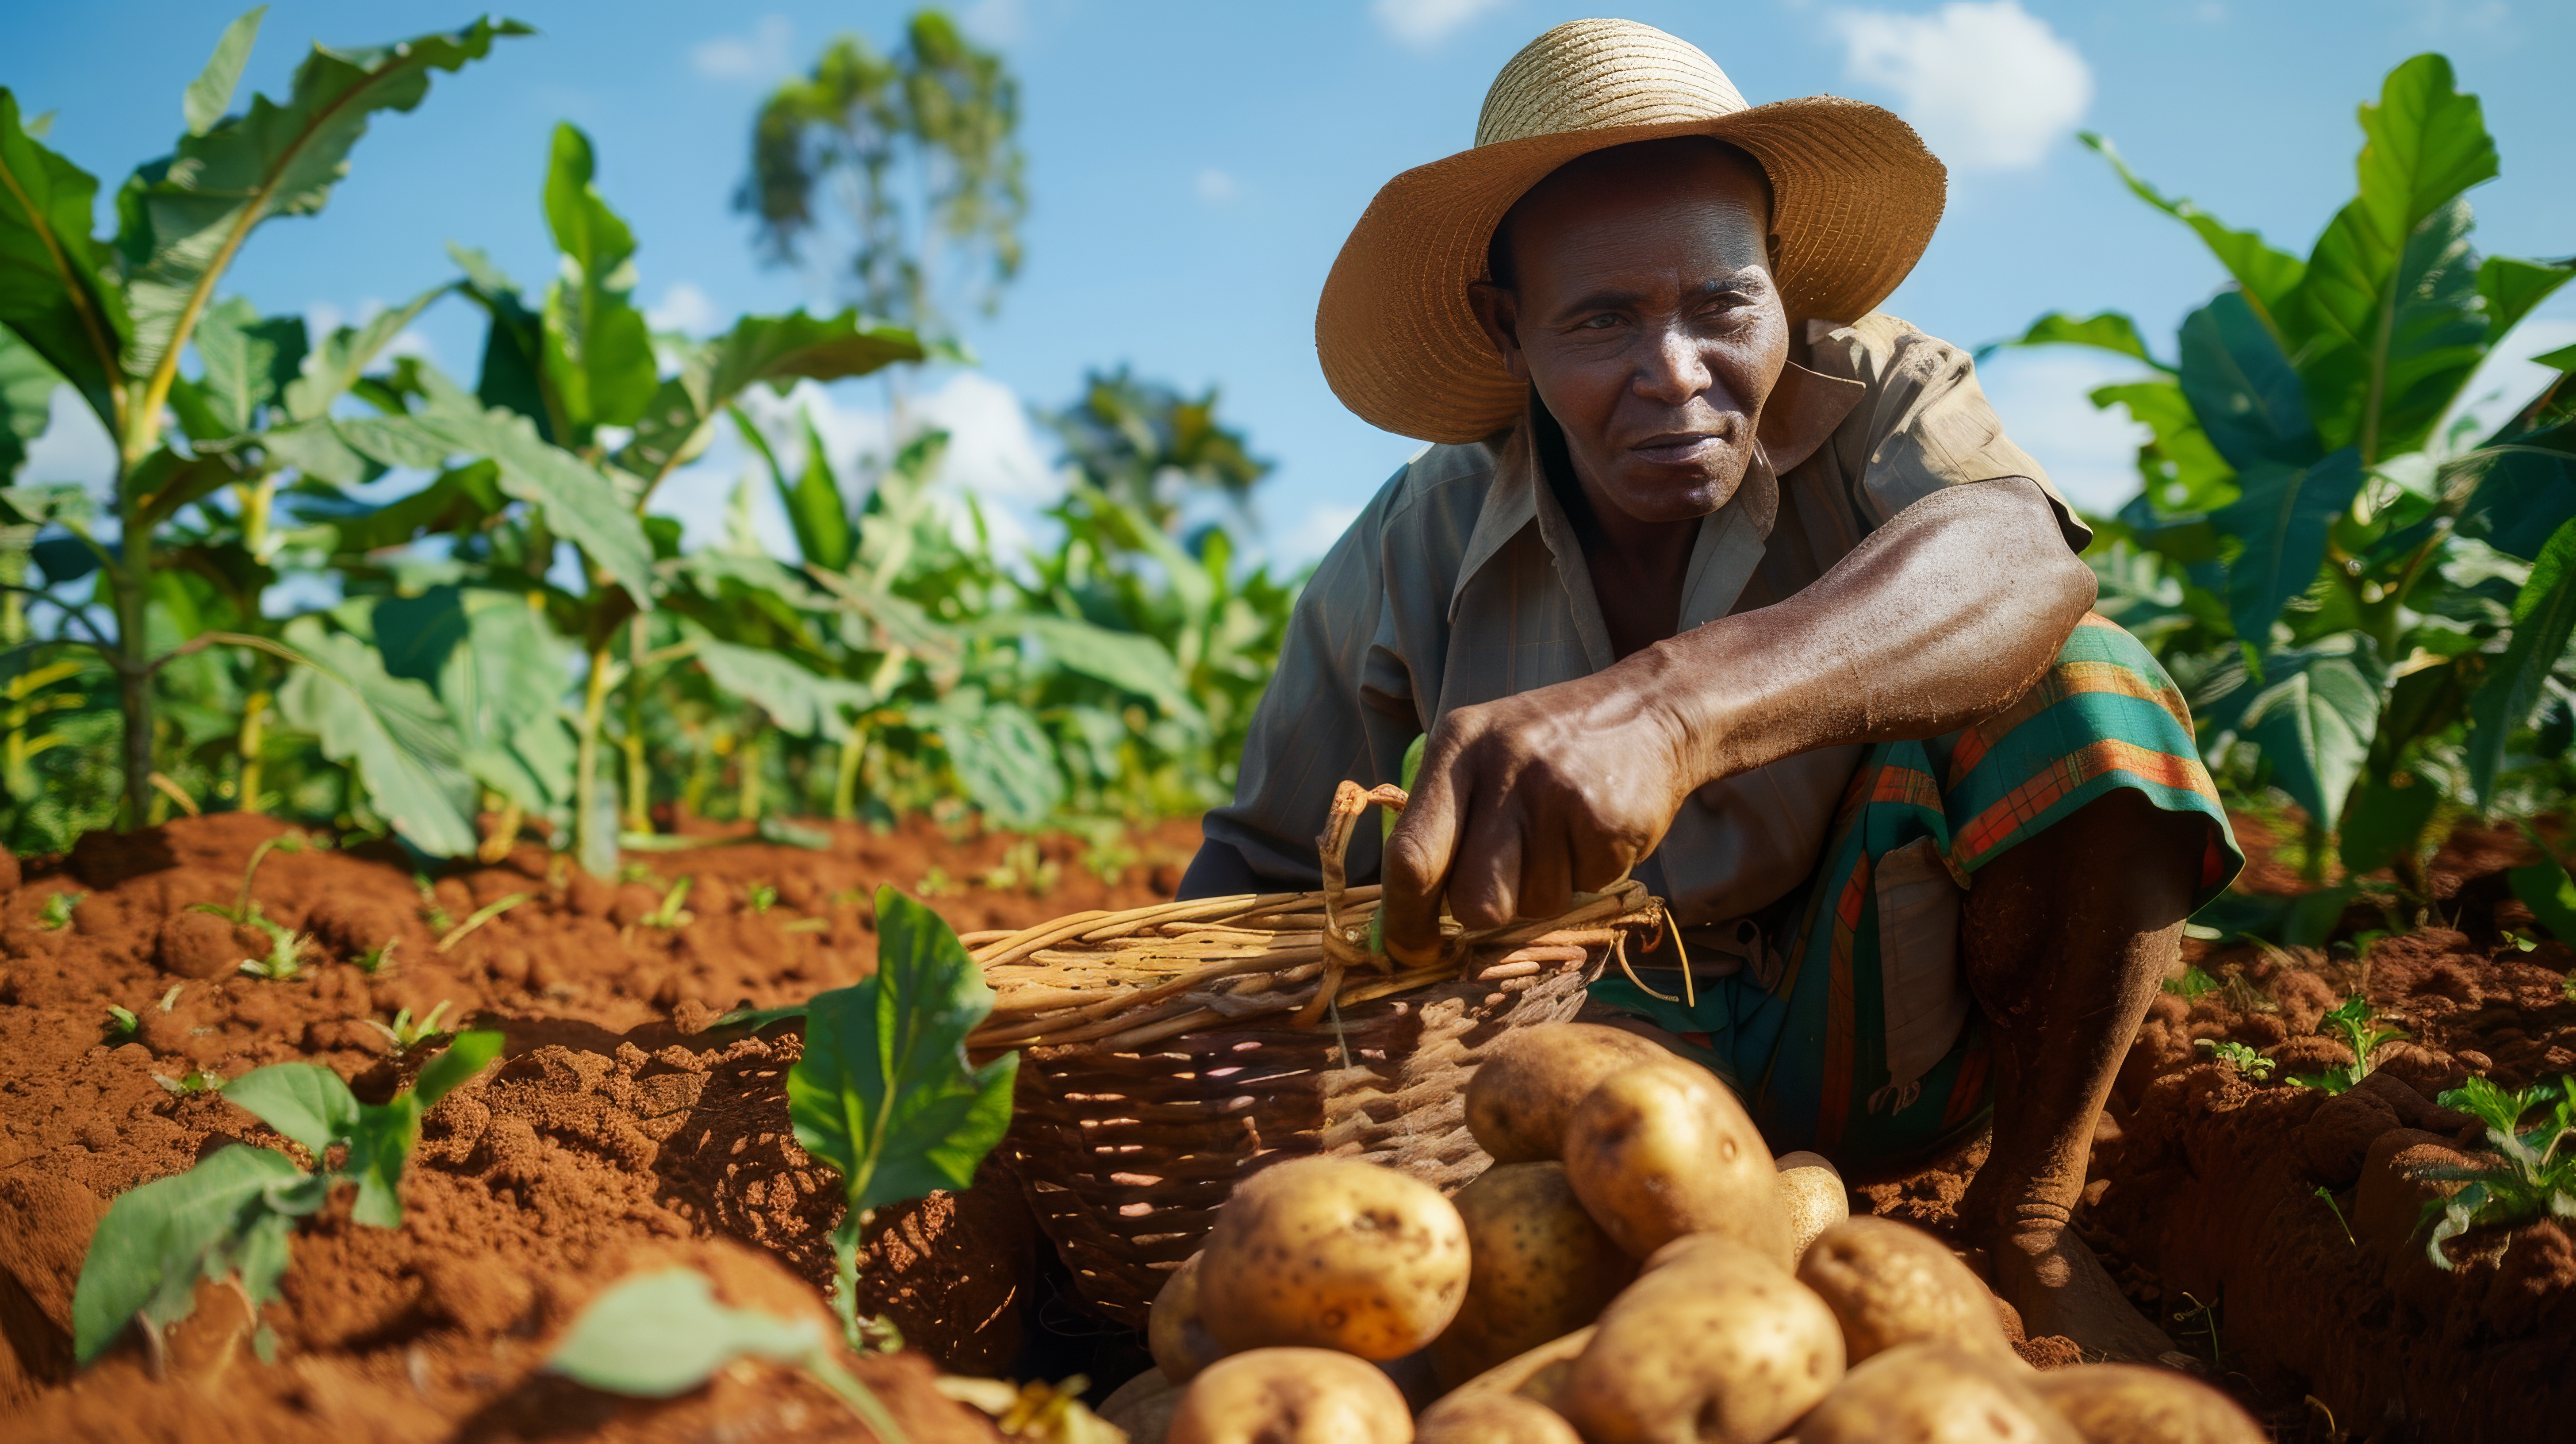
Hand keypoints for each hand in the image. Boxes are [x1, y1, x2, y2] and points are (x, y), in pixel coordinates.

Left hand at [1380, 658, 1697, 962]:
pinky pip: (1586, 888)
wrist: (1648, 711)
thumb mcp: (1480, 753)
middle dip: (1487, 909)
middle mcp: (1504, 767)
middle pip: (1472, 900)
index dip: (1405, 917)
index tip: (1410, 951)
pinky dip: (1590, 871)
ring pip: (1534, 904)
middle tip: (1508, 876)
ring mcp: (1559, 794)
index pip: (1412, 854)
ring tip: (1561, 831)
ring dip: (1547, 884)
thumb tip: (1403, 920)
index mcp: (1457, 747)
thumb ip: (1438, 822)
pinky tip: (1594, 827)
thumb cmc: (1545, 746)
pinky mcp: (1609, 822)